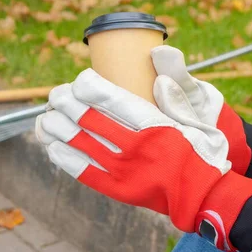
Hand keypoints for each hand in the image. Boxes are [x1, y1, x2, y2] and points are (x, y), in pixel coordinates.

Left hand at [35, 69, 251, 251]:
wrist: (204, 196)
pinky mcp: (117, 189)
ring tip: (47, 116)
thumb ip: (178, 91)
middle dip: (64, 102)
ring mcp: (123, 171)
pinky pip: (82, 171)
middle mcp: (134, 147)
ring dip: (56, 127)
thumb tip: (159, 56)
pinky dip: (63, 156)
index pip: (109, 98)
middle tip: (57, 94)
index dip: (86, 86)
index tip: (80, 80)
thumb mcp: (201, 118)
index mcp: (153, 125)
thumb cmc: (203, 152)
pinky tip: (53, 145)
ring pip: (78, 143)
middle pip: (86, 118)